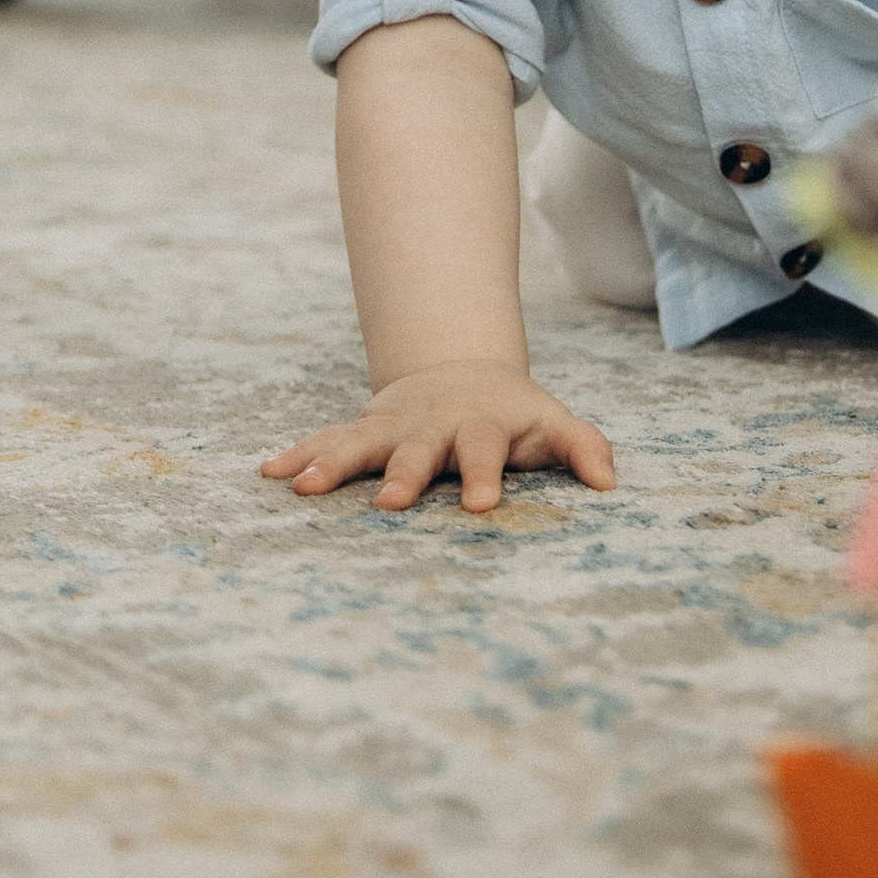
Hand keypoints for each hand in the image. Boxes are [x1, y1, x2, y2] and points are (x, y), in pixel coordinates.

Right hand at [261, 359, 614, 514]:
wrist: (462, 373)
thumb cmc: (514, 416)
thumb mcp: (552, 424)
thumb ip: (583, 447)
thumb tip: (609, 483)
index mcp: (481, 425)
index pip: (485, 448)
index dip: (484, 474)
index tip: (480, 504)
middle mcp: (432, 424)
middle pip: (417, 449)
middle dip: (403, 474)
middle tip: (391, 503)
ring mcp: (394, 425)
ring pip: (361, 443)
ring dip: (334, 464)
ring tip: (305, 488)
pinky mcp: (364, 430)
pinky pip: (328, 441)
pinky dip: (300, 454)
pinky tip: (269, 472)